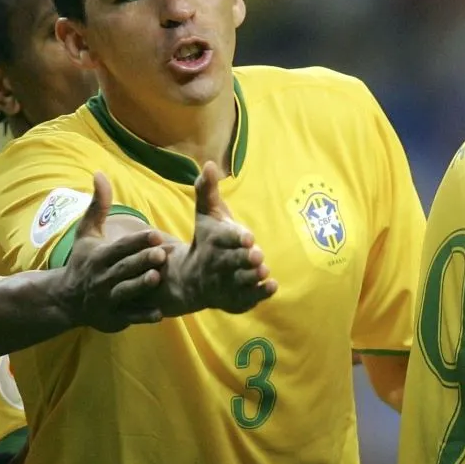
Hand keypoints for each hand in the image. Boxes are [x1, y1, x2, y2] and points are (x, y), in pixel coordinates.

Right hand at [60, 171, 170, 331]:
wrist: (65, 299)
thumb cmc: (83, 261)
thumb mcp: (86, 233)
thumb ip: (98, 206)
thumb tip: (100, 173)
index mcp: (99, 256)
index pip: (119, 247)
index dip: (136, 241)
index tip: (154, 234)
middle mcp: (102, 278)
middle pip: (124, 269)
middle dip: (141, 261)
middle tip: (162, 254)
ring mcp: (107, 299)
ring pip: (125, 292)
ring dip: (141, 286)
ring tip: (157, 278)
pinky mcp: (112, 317)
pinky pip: (128, 317)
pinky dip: (142, 316)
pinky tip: (159, 314)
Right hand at [167, 162, 276, 314]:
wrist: (192, 279)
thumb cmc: (206, 240)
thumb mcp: (206, 214)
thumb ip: (207, 190)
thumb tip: (209, 164)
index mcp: (213, 241)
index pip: (224, 239)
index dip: (236, 238)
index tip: (249, 237)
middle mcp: (218, 264)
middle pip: (232, 262)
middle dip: (244, 259)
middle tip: (257, 255)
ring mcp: (226, 283)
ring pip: (240, 281)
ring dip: (252, 277)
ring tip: (264, 271)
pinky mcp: (235, 299)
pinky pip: (247, 299)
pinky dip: (259, 294)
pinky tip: (272, 286)